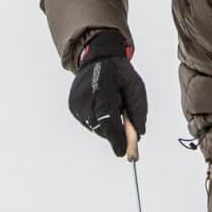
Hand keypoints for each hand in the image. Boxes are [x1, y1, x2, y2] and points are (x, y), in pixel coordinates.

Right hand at [67, 29, 147, 157]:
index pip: (107, 117)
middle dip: (115, 134)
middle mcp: (85, 96)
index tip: (123, 152)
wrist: (97, 58)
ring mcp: (76, 102)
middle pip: (100, 126)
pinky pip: (89, 123)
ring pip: (95, 127)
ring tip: (113, 107)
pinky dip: (99, 121)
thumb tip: (139, 135)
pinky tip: (103, 106)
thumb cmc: (119, 74)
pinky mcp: (72, 106)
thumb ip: (138, 110)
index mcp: (103, 87)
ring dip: (107, 126)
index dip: (116, 137)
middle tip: (128, 136)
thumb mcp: (135, 86)